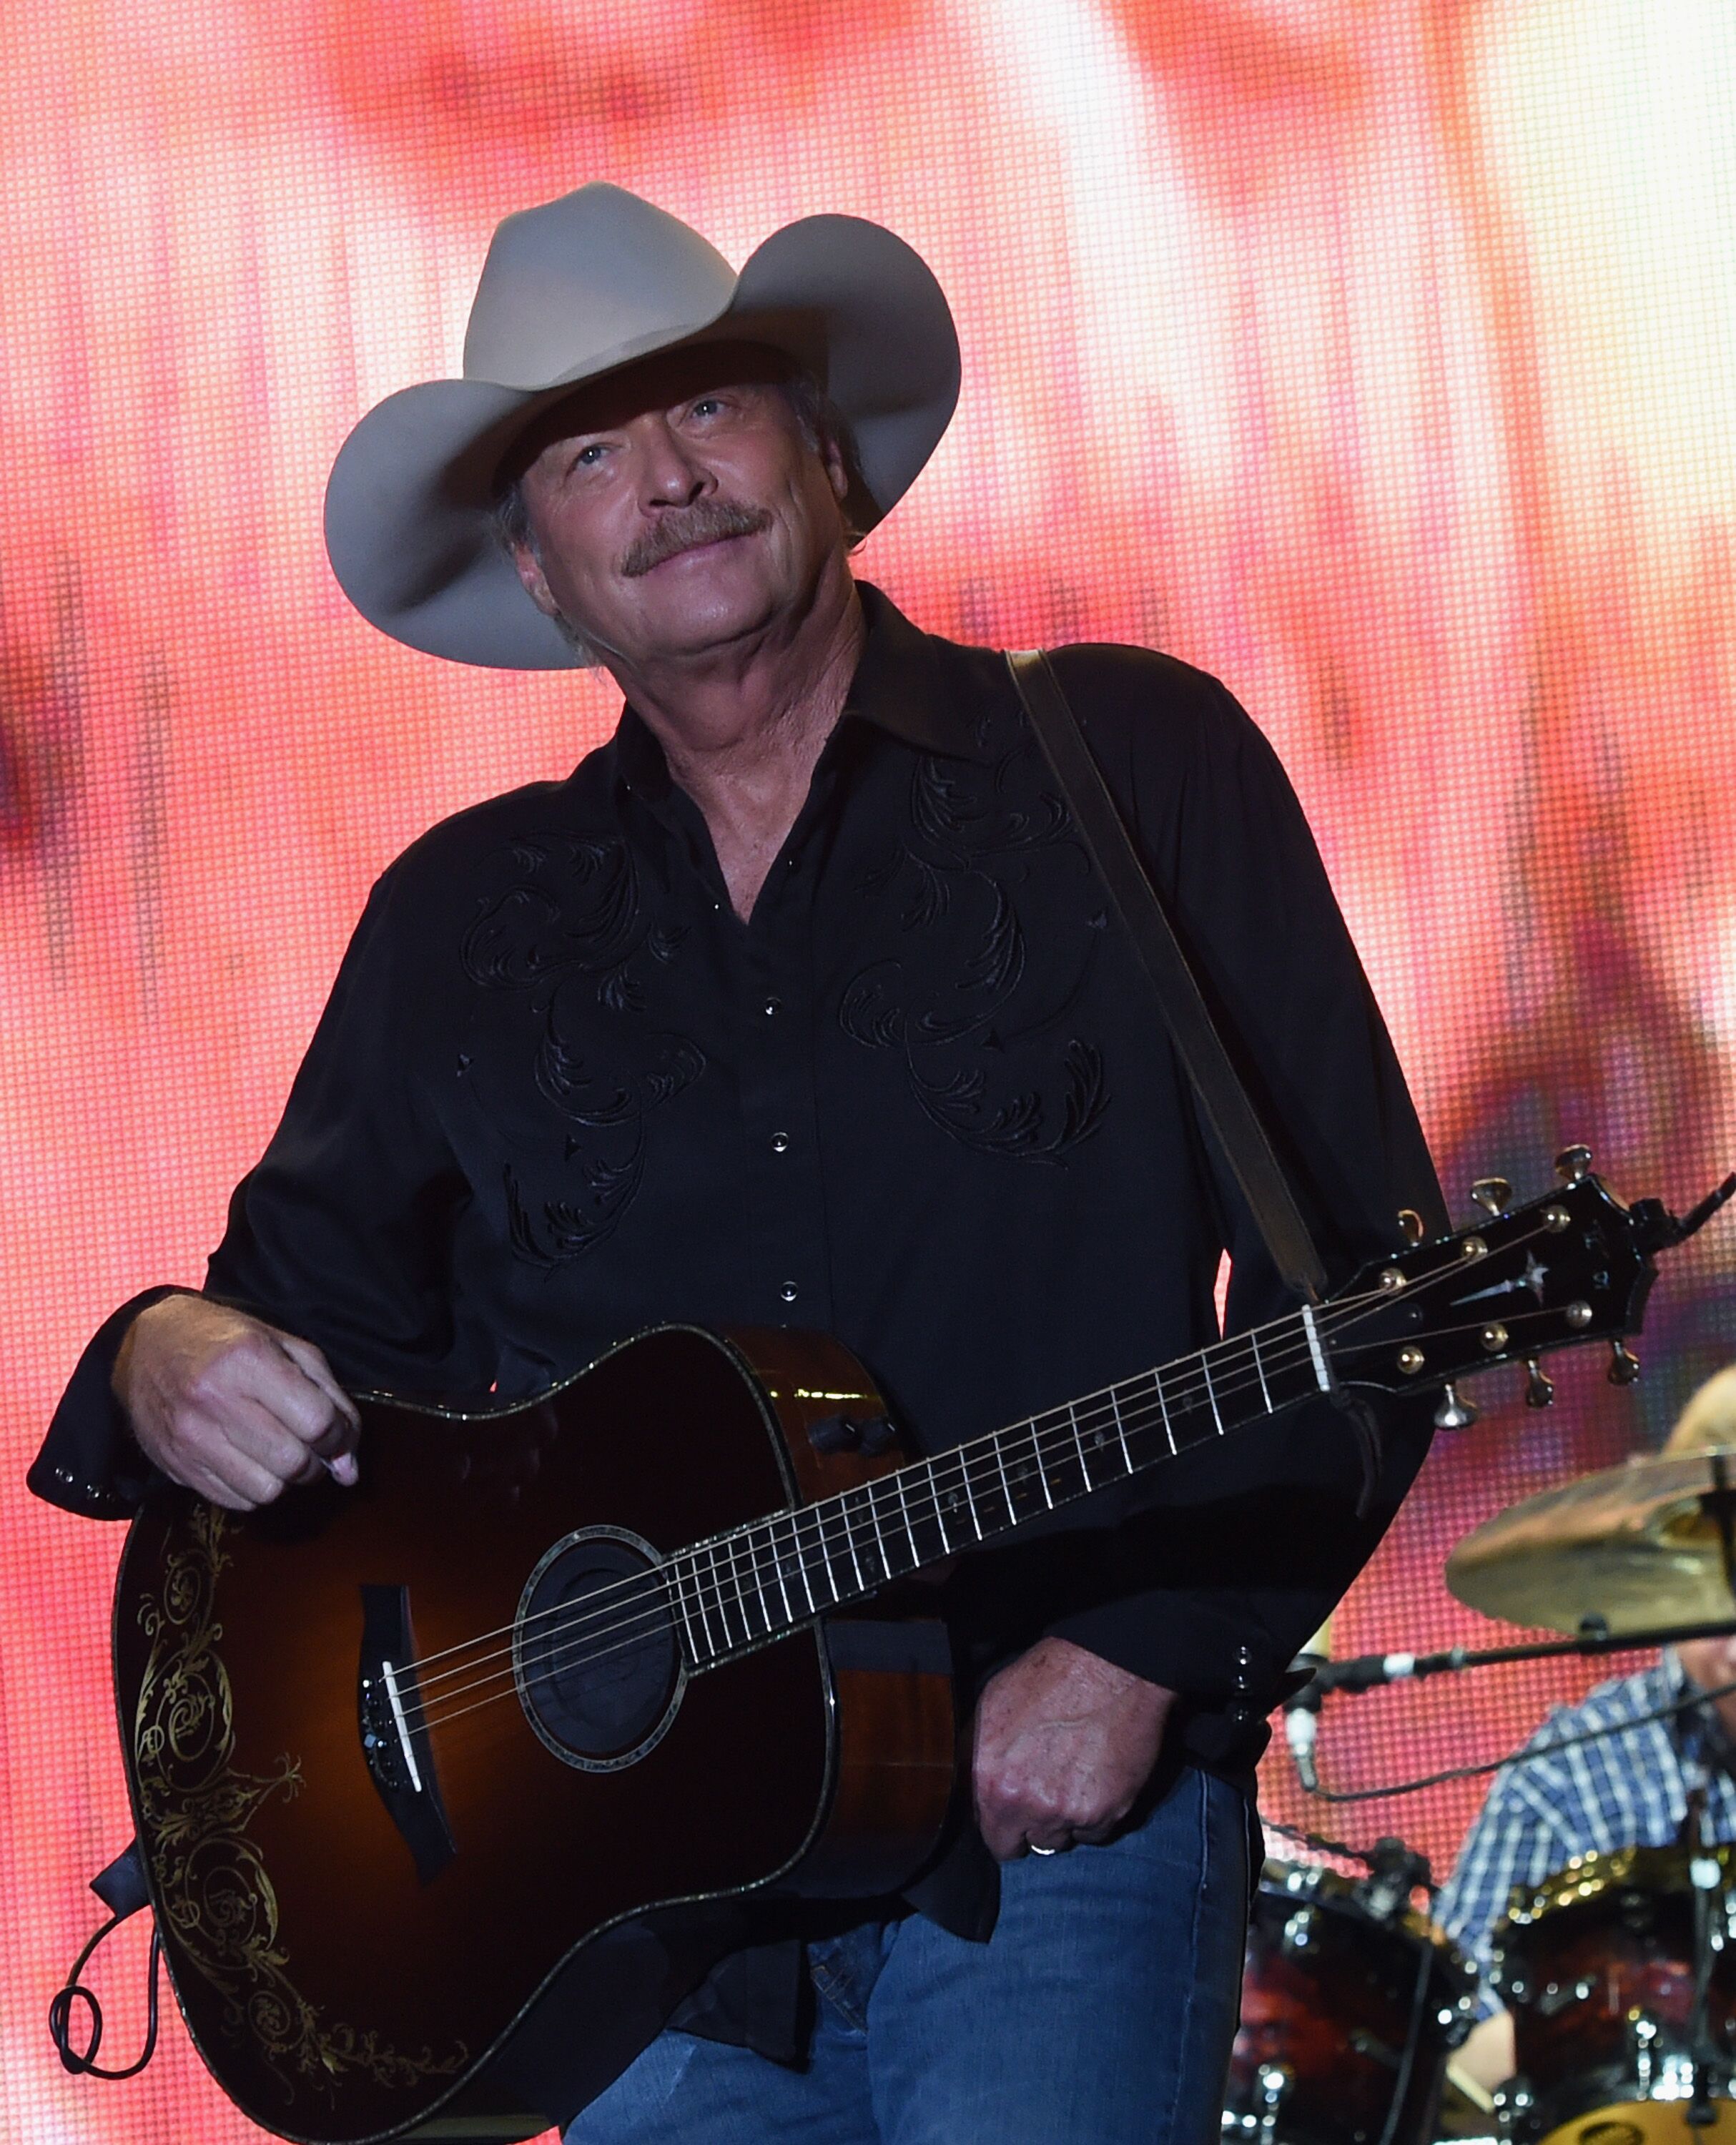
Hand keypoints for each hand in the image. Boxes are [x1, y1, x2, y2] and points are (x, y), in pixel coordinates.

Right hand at [113, 1294, 359, 1510]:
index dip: (339, 1435)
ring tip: (278, 1452)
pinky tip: (249, 1461)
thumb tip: (349, 1468)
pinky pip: (235, 1501)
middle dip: (315, 1461)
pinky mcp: (176, 1466)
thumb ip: (330, 1400)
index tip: (336, 1432)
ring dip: (285, 1479)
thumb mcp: (287, 1348)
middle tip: (308, 1446)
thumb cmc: (228, 1342)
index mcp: (248, 1359)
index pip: (316, 1422)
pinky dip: (254, 1489)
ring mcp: (190, 1438)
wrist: (147, 1346)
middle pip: (293, 1462)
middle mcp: (215, 1400)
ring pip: (266, 1491)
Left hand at [971, 1635, 1174, 1860]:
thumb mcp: (991, 1705)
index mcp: (992, 1781)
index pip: (992, 1838)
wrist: (1111, 1667)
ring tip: (1073, 1776)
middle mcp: (1027, 1805)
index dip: (1004, 1823)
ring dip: (1065, 1819)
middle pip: (1028, 1845)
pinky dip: (1096, 1814)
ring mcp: (1069, 1813)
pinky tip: (1097, 1778)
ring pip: (1062, 1839)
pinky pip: (1095, 1833)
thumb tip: (970, 1786)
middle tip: (1047, 1792)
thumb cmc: (1050, 1678)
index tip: (1015, 1811)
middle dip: (1034, 1826)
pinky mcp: (1107, 1813)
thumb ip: (976, 1755)